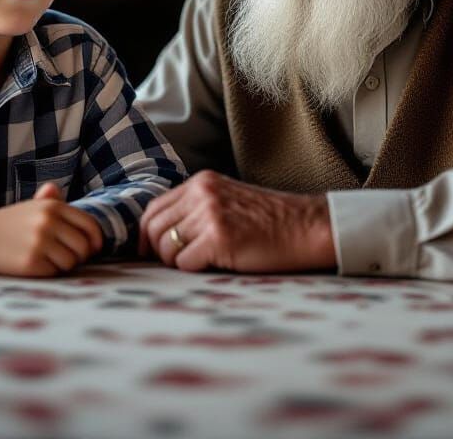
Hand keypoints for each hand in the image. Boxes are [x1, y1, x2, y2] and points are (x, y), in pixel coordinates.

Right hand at [0, 182, 103, 276]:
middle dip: (80, 255)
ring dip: (64, 265)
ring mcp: (39, 242)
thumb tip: (79, 212)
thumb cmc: (13, 222)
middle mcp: (48, 222)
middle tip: (68, 257)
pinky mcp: (30, 262)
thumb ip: (57, 204)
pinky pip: (54, 272)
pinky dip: (49, 272)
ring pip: (71, 262)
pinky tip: (36, 264)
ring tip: (50, 260)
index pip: (89, 225)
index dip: (96, 240)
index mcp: (53, 206)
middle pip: (83, 246)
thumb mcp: (35, 206)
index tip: (94, 248)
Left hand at [139, 170, 335, 272]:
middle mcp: (201, 193)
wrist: (305, 227)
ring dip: (179, 263)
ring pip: (167, 248)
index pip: (154, 208)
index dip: (146, 235)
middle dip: (159, 252)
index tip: (149, 252)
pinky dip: (195, 270)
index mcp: (201, 182)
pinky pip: (185, 263)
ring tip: (204, 262)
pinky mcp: (219, 237)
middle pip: (154, 229)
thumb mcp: (227, 200)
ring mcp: (210, 214)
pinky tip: (218, 265)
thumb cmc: (268, 222)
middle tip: (177, 264)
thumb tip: (156, 236)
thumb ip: (195, 208)